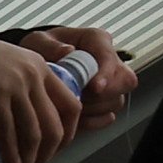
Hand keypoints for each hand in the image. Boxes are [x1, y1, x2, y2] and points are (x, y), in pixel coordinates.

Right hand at [0, 40, 84, 162]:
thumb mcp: (12, 65)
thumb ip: (24, 86)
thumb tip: (24, 118)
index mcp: (42, 69)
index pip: (70, 105)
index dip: (70, 132)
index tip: (59, 147)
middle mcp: (34, 78)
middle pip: (55, 126)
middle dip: (49, 154)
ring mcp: (16, 89)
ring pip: (34, 135)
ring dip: (29, 162)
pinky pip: (8, 137)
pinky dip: (12, 161)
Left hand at [18, 23, 137, 127]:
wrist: (40, 64)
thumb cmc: (41, 50)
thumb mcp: (37, 42)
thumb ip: (49, 46)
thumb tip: (67, 51)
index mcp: (97, 41)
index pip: (110, 56)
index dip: (106, 73)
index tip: (94, 87)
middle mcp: (110, 61)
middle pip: (125, 81)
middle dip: (102, 95)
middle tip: (78, 99)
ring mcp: (112, 83)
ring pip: (117, 100)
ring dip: (94, 109)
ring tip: (70, 106)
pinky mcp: (106, 102)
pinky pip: (108, 116)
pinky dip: (92, 120)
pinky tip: (75, 117)